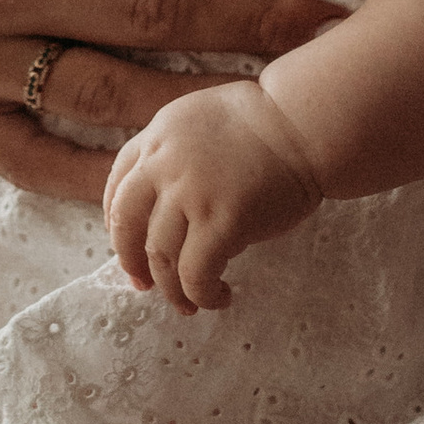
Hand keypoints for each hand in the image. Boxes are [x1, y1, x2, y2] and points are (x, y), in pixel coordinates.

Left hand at [105, 81, 325, 311]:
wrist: (305, 124)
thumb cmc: (268, 122)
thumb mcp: (201, 120)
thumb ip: (176, 153)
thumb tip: (165, 206)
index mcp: (158, 135)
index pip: (118, 184)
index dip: (118, 223)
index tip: (128, 246)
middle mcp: (164, 163)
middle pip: (125, 224)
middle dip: (131, 261)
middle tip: (144, 284)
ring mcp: (190, 194)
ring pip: (160, 257)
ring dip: (171, 289)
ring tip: (189, 303)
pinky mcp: (221, 222)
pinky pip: (195, 274)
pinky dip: (201, 295)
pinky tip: (218, 297)